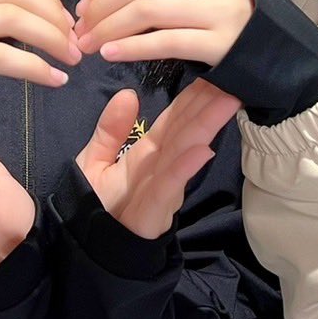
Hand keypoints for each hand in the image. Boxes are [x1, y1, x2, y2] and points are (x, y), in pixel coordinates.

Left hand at [74, 0, 252, 66]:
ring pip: (149, 12)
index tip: (84, 7)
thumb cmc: (235, 6)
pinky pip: (168, 42)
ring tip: (89, 44)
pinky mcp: (221, 44)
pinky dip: (134, 48)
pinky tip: (112, 53)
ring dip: (110, 29)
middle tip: (79, 29)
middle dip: (102, 8)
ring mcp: (217, 12)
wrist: (278, 46)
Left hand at [76, 80, 239, 238]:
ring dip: (207, 126)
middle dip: (209, 104)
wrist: (85, 244)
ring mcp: (163, 188)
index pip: (176, 120)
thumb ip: (110, 128)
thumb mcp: (96, 157)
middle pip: (188, 130)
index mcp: (148, 152)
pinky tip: (203, 149)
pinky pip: (171, 185)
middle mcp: (162, 166)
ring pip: (187, 152)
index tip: (212, 74)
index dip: (193, 98)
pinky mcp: (156, 210)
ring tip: (228, 100)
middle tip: (232, 76)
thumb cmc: (95, 204)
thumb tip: (128, 93)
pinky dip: (186, 167)